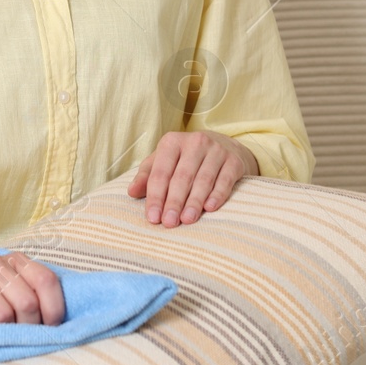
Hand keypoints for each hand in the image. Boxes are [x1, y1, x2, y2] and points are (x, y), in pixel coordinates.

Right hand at [0, 250, 64, 335]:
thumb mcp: (6, 289)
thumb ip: (30, 296)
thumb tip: (58, 326)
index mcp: (13, 260)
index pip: (46, 281)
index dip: (54, 310)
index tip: (50, 330)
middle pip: (27, 302)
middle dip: (27, 329)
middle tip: (18, 338)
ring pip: (2, 314)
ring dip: (1, 334)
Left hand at [128, 130, 257, 227]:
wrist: (225, 146)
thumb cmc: (186, 159)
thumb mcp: (164, 162)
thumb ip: (147, 176)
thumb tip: (131, 192)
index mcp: (172, 142)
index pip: (161, 172)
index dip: (156, 196)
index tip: (153, 218)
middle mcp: (195, 142)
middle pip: (182, 177)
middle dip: (174, 202)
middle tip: (169, 223)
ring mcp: (217, 150)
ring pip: (203, 179)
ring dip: (194, 201)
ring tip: (187, 220)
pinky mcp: (234, 161)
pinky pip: (225, 180)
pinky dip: (218, 195)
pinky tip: (210, 208)